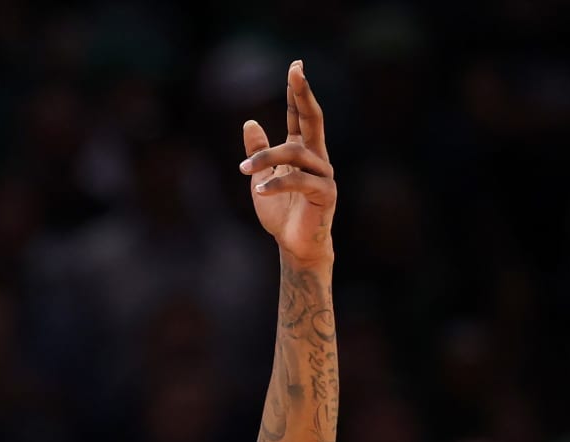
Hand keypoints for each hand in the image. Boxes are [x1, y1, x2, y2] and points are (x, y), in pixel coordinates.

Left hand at [238, 61, 335, 266]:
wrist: (295, 246)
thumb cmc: (282, 213)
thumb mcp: (262, 178)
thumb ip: (259, 153)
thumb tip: (250, 122)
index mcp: (303, 151)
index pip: (301, 116)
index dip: (298, 92)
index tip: (296, 66)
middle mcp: (317, 158)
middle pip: (313, 119)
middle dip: (303, 93)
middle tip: (296, 70)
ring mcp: (323, 174)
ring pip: (294, 153)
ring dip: (265, 159)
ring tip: (244, 171)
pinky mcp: (325, 193)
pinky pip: (298, 180)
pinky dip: (275, 184)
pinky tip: (259, 189)